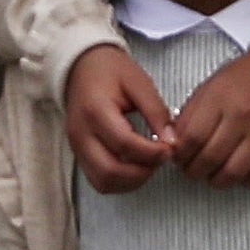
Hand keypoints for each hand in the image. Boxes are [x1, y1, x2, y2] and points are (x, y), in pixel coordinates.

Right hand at [62, 45, 175, 194]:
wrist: (81, 67)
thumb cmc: (111, 71)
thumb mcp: (139, 82)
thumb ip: (156, 111)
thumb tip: (172, 141)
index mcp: (95, 111)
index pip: (124, 144)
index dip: (151, 153)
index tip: (170, 148)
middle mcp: (81, 134)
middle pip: (110, 172)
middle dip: (141, 173)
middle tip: (160, 159)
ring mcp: (77, 147)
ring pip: (103, 182)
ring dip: (130, 181)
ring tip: (149, 163)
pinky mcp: (79, 154)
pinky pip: (98, 180)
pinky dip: (119, 181)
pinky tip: (135, 166)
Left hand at [169, 47, 249, 189]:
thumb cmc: (243, 79)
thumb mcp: (209, 87)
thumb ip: (189, 115)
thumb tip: (173, 144)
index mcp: (220, 99)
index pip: (191, 137)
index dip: (180, 154)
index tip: (178, 157)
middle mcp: (241, 117)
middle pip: (209, 159)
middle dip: (194, 171)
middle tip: (191, 169)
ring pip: (233, 173)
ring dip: (216, 180)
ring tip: (211, 174)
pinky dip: (244, 180)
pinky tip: (237, 172)